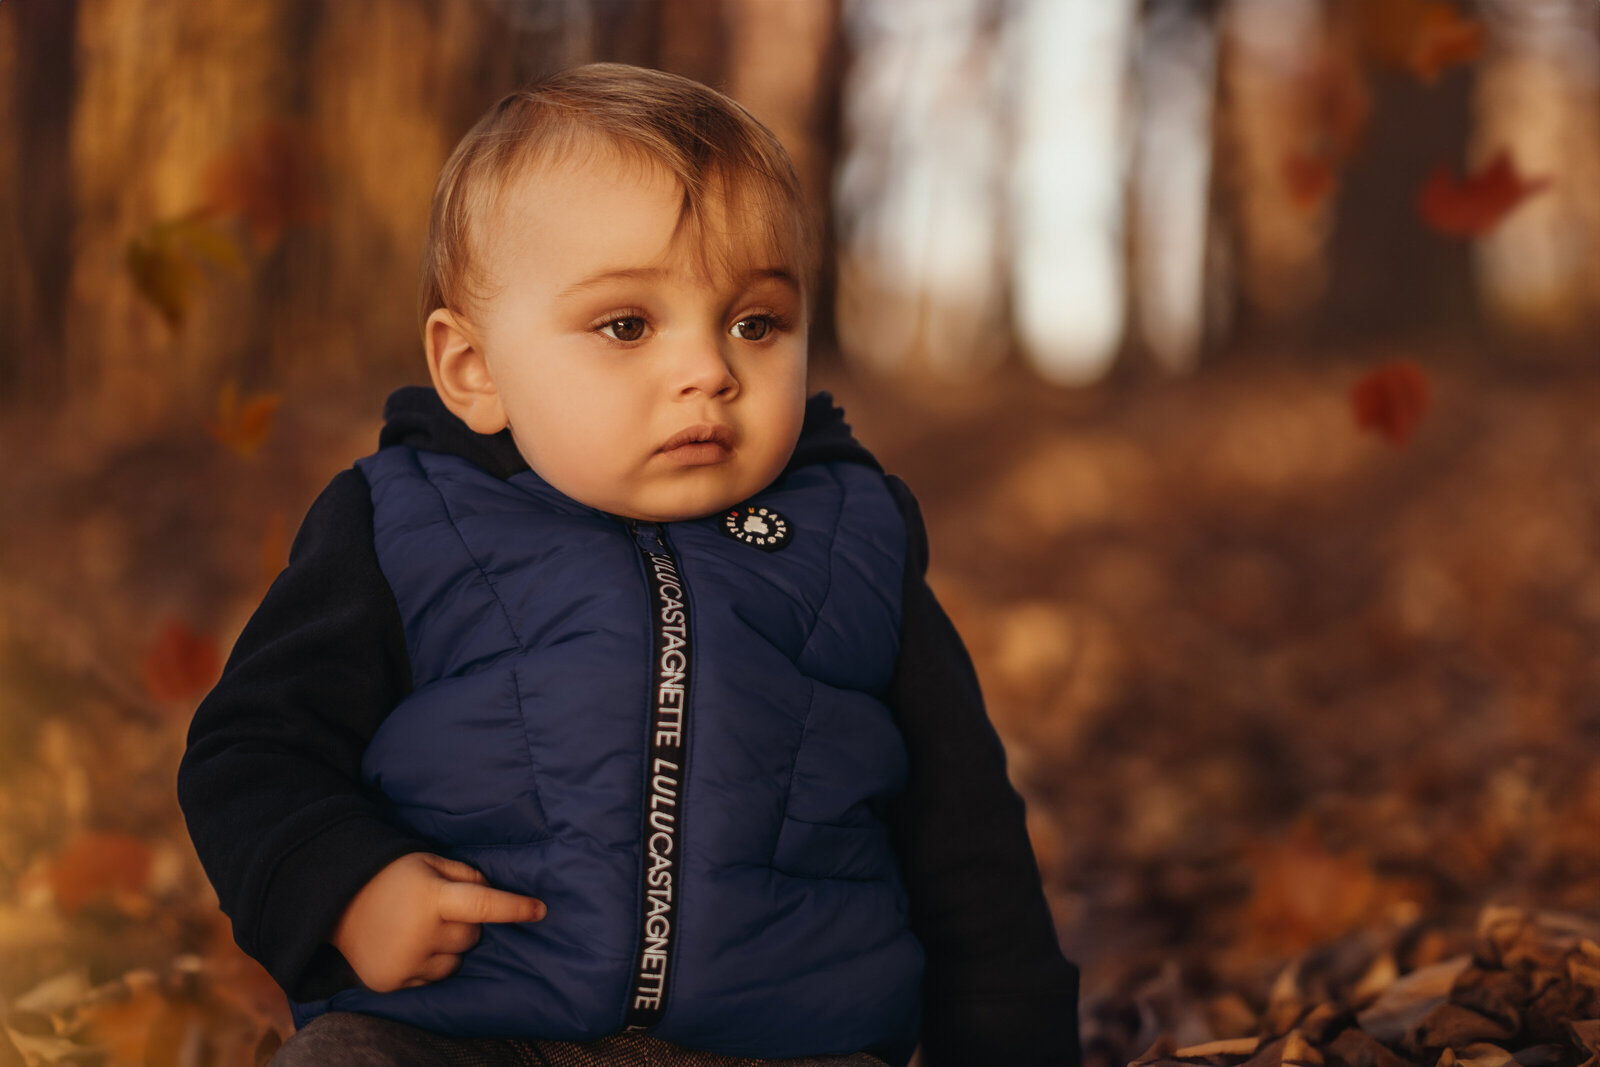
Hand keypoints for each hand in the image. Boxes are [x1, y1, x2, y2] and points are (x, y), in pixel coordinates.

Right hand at [331, 852, 544, 991]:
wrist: (336, 900)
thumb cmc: (392, 876)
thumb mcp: (430, 861)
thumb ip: (466, 875)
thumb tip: (495, 894)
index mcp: (432, 898)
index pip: (484, 905)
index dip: (515, 908)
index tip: (541, 910)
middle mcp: (420, 935)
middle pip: (471, 936)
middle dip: (465, 923)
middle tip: (439, 909)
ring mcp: (406, 963)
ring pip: (455, 962)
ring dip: (448, 947)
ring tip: (420, 928)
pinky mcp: (394, 983)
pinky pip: (433, 978)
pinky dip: (429, 964)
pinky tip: (408, 945)